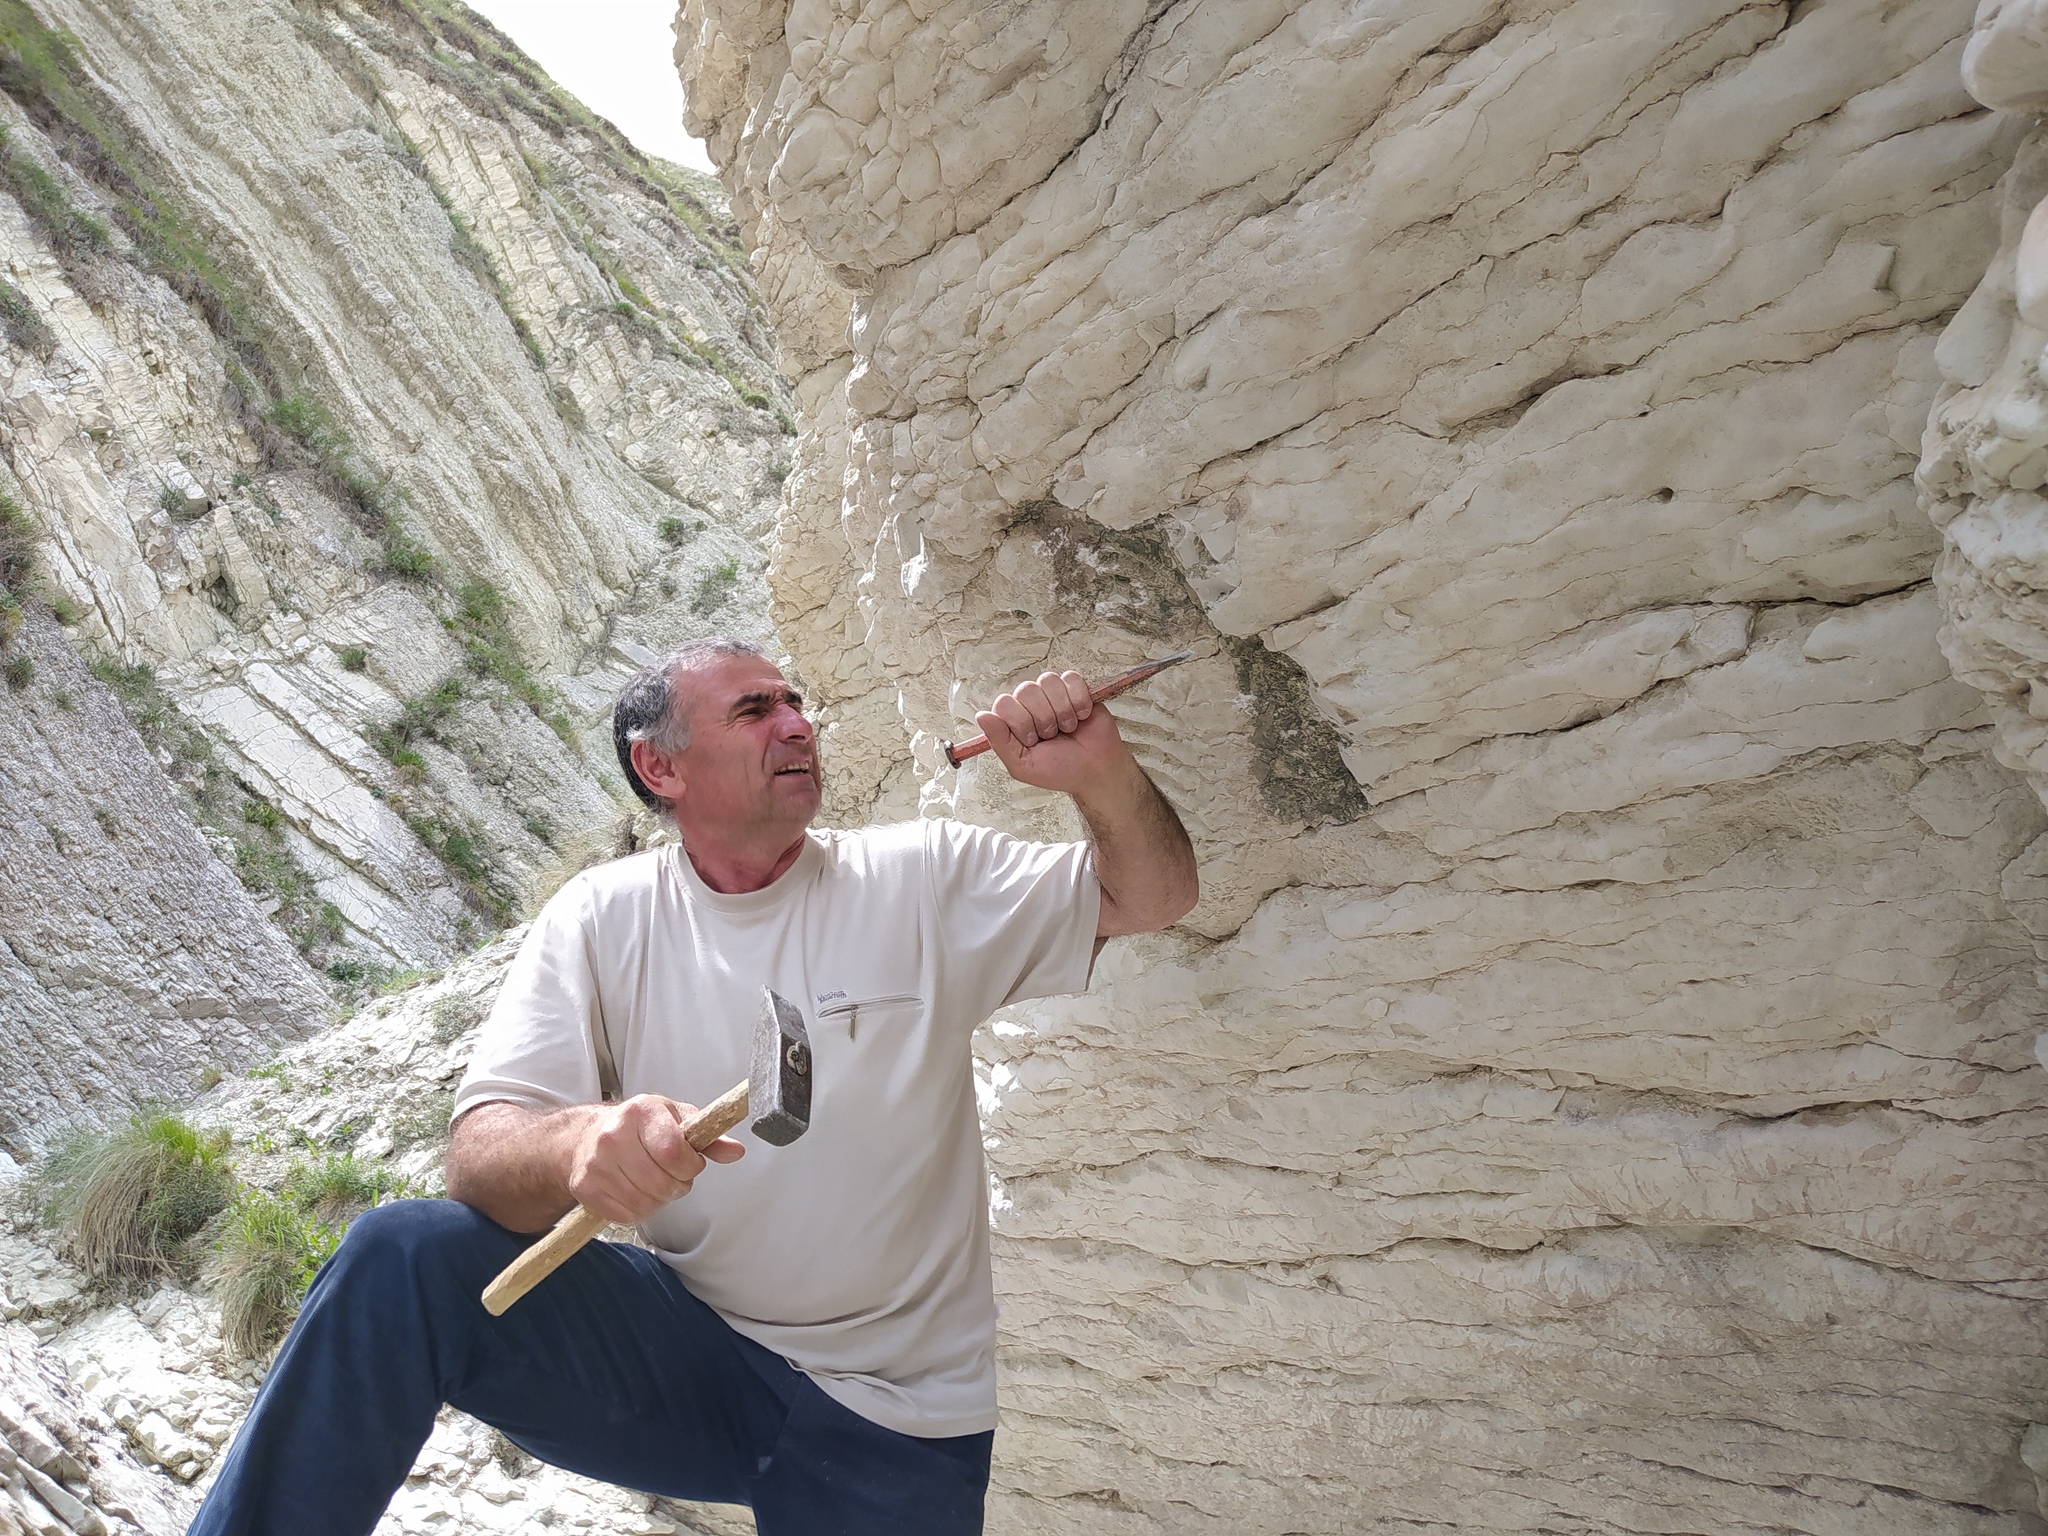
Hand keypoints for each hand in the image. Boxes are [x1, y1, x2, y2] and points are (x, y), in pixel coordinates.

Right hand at [564, 1094, 744, 1223]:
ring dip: (659, 1199)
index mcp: (640, 1112)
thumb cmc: (637, 1127)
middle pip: (661, 1182)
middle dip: (676, 1185)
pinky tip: (635, 1191)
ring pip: (645, 1202)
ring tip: (654, 1181)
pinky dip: (638, 1210)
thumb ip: (708, 1137)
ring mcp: (595, 1164)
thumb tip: (736, 1152)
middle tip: (672, 1175)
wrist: (585, 1136)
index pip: (673, 1151)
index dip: (690, 1166)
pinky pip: (626, 1215)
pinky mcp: (585, 1188)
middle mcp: (613, 1135)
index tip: (690, 1163)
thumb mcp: (675, 1119)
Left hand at [976, 670, 1127, 795]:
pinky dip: (1079, 700)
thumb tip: (982, 716)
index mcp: (1013, 720)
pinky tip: (1081, 715)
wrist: (1095, 770)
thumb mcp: (1023, 765)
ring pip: (1048, 681)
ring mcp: (1053, 694)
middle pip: (1026, 690)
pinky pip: (1071, 678)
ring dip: (1062, 710)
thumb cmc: (1060, 770)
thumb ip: (1000, 742)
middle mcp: (1030, 703)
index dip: (1020, 722)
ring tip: (1068, 727)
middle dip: (1043, 719)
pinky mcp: (1076, 688)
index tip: (1033, 740)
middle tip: (1053, 735)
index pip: (1004, 703)